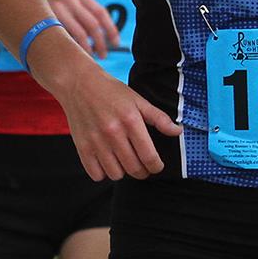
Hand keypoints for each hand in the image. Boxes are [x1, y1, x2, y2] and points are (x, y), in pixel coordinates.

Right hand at [46, 0, 120, 59]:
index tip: (116, 43)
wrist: (15, 0)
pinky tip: (75, 55)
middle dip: (101, 43)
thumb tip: (102, 38)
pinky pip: (65, 37)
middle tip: (104, 55)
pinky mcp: (45, 18)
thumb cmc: (45, 9)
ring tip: (90, 58)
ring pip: (81, 33)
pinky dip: (74, 48)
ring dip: (88, 48)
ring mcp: (56, 6)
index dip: (111, 29)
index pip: (100, 12)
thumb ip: (80, 15)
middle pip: (93, 24)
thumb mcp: (63, 4)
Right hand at [53, 62, 180, 180]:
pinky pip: (96, 174)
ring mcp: (96, 142)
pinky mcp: (82, 147)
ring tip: (125, 162)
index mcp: (131, 121)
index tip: (157, 166)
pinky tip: (108, 162)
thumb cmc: (112, 92)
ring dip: (124, 173)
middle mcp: (113, 133)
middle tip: (144, 167)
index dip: (156, 166)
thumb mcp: (139, 100)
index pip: (149, 156)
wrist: (79, 84)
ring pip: (116, 174)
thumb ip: (159, 118)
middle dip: (143, 172)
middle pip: (134, 168)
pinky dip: (104, 173)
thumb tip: (178, 131)